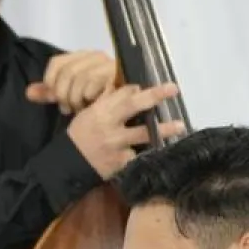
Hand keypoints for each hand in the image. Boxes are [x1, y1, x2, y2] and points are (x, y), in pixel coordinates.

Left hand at [27, 50, 116, 114]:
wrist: (123, 108)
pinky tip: (91, 105)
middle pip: (68, 72)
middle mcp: (95, 56)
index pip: (57, 62)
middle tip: (67, 108)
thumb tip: (29, 92)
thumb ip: (50, 93)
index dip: (50, 82)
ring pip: (82, 79)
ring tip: (80, 108)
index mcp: (81, 56)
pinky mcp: (119, 77)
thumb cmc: (94, 100)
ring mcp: (108, 65)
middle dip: (64, 94)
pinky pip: (96, 85)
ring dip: (77, 99)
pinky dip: (89, 99)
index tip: (55, 97)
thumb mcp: (68, 96)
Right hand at [66, 82, 186, 178]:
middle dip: (154, 96)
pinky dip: (150, 153)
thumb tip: (123, 85)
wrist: (68, 164)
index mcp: (100, 111)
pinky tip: (162, 152)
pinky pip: (139, 156)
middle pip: (133, 106)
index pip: (122, 94)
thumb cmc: (79, 136)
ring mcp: (116, 145)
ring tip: (180, 126)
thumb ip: (106, 101)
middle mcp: (109, 125)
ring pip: (143, 134)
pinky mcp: (120, 162)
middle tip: (173, 89)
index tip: (151, 88)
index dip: (138, 89)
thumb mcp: (88, 114)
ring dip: (164, 130)